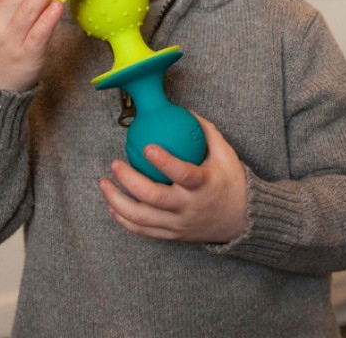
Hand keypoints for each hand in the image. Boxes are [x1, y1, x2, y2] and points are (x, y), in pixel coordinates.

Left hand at [98, 113, 247, 242]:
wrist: (242, 222)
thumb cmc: (231, 182)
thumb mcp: (226, 154)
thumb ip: (206, 132)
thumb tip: (185, 111)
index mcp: (204, 186)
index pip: (182, 174)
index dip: (164, 162)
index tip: (147, 147)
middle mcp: (189, 207)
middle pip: (154, 197)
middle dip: (129, 180)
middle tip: (115, 163)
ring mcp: (179, 224)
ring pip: (141, 217)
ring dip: (117, 201)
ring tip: (104, 183)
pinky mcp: (172, 235)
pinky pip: (143, 230)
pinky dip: (124, 219)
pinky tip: (112, 205)